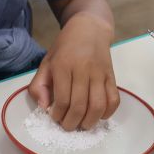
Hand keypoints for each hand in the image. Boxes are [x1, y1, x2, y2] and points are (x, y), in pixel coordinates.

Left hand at [28, 13, 118, 130]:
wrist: (90, 28)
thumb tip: (44, 107)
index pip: (62, 99)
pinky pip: (114, 98)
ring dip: (90, 121)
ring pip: (98, 105)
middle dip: (72, 122)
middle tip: (67, 125)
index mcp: (63, 65)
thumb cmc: (65, 47)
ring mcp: (100, 73)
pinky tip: (99, 116)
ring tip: (83, 125)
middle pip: (80, 105)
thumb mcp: (46, 62)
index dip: (58, 115)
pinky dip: (108, 112)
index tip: (55, 117)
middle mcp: (83, 69)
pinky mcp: (112, 75)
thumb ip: (39, 85)